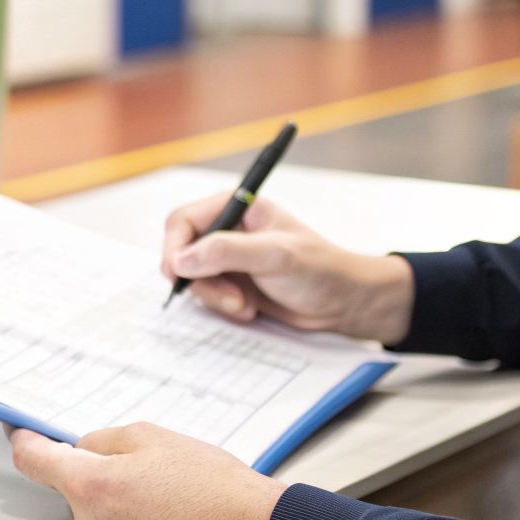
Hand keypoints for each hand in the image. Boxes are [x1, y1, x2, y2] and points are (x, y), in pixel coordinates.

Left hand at [8, 422, 287, 519]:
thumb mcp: (149, 436)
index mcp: (89, 484)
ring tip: (157, 468)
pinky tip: (160, 489)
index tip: (19, 425)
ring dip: (108, 478)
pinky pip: (109, 514)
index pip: (30, 459)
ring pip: (89, 495)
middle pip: (63, 478)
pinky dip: (123, 497)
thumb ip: (103, 439)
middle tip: (123, 443)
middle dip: (82, 457)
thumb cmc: (208, 482)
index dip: (22, 437)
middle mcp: (88, 519)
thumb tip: (83, 448)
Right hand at [161, 192, 415, 345]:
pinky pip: (206, 297)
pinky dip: (222, 308)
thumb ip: (228, 252)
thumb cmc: (320, 270)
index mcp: (236, 208)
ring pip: (191, 279)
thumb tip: (182, 259)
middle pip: (181, 253)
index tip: (180, 273)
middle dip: (201, 280)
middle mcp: (227, 231)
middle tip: (230, 298)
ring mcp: (227, 260)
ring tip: (246, 306)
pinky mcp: (231, 285)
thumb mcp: (275, 256)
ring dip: (214, 298)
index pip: (183, 221)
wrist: (343, 303)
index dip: (175, 247)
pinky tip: (249, 310)